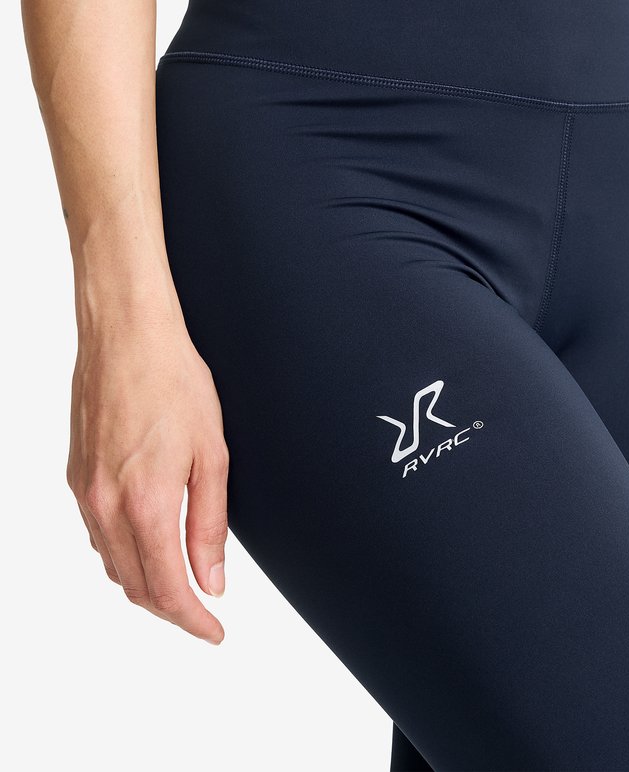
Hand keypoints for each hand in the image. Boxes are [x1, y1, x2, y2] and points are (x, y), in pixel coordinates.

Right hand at [66, 306, 228, 644]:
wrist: (127, 335)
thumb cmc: (173, 381)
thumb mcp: (212, 454)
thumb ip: (210, 523)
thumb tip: (213, 578)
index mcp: (146, 503)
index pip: (168, 588)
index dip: (193, 620)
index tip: (214, 631)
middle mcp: (107, 506)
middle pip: (135, 586)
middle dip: (171, 608)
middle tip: (203, 611)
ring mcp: (85, 492)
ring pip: (112, 564)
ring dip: (146, 583)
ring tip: (181, 580)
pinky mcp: (77, 476)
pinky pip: (98, 535)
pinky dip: (123, 553)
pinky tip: (148, 541)